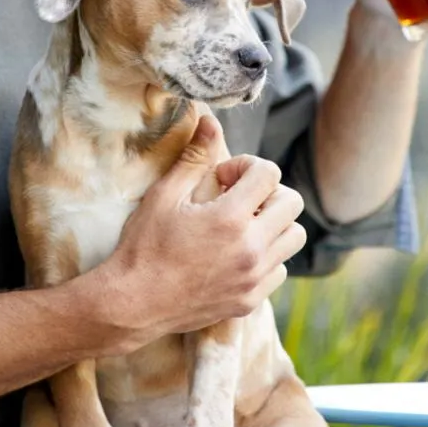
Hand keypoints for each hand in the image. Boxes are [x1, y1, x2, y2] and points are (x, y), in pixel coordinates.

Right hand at [92, 116, 305, 352]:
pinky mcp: (250, 300)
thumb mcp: (164, 196)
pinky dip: (267, 256)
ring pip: (294, 237)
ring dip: (274, 223)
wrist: (133, 304)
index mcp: (230, 218)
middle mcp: (250, 248)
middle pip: (291, 202)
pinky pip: (280, 269)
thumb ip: (194, 158)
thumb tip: (210, 122)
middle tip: (237, 197)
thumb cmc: (144, 247)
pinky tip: (237, 254)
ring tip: (243, 224)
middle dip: (267, 191)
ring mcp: (254, 277)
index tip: (222, 177)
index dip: (246, 166)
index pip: (269, 173)